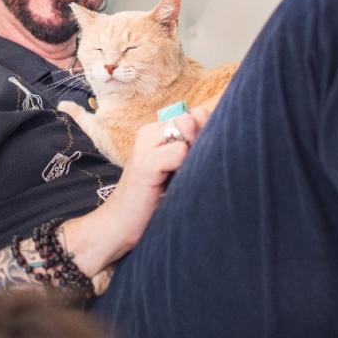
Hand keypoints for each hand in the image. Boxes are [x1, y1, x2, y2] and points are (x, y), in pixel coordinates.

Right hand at [65, 107, 211, 276]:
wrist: (120, 223)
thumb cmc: (152, 199)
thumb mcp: (175, 170)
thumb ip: (191, 149)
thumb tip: (217, 134)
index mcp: (157, 131)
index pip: (196, 114)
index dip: (206, 134)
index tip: (196, 158)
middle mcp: (150, 132)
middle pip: (193, 119)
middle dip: (202, 141)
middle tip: (187, 169)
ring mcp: (146, 145)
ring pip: (187, 128)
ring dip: (194, 154)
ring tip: (178, 177)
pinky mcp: (146, 163)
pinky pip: (180, 151)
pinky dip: (184, 167)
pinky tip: (171, 185)